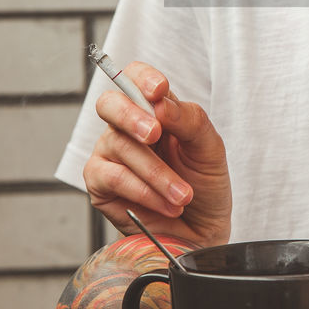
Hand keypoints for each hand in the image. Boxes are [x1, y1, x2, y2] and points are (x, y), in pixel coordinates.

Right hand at [84, 62, 231, 247]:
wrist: (202, 230)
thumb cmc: (204, 184)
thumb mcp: (209, 148)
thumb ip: (189, 120)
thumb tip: (160, 102)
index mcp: (154, 110)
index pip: (135, 78)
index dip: (143, 78)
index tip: (160, 90)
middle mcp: (126, 127)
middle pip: (110, 103)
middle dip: (132, 116)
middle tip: (156, 134)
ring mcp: (110, 154)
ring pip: (120, 145)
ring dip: (157, 173)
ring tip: (183, 195)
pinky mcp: (99, 184)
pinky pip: (112, 177)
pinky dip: (143, 190)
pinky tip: (166, 204)